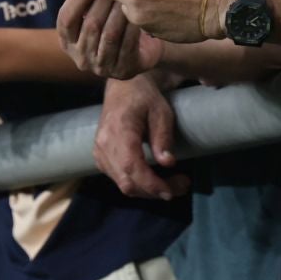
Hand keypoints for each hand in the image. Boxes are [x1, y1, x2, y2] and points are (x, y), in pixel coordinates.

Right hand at [57, 0, 161, 78]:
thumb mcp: (93, 15)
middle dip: (102, 0)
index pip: (65, 20)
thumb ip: (80, 1)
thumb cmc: (111, 28)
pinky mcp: (123, 69)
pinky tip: (137, 10)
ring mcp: (102, 67)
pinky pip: (127, 43)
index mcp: (68, 43)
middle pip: (90, 25)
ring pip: (109, 34)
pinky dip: (132, 25)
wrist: (139, 53)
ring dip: (117, 11)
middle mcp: (81, 58)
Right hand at [92, 75, 189, 199]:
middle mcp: (104, 145)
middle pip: (127, 181)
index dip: (151, 184)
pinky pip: (118, 179)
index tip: (171, 191)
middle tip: (181, 187)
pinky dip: (137, 184)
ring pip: (122, 184)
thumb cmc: (143, 97)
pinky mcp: (100, 157)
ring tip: (171, 185)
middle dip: (154, 191)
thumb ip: (163, 137)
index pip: (132, 166)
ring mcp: (99, 152)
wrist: (122, 87)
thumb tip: (168, 163)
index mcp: (118, 131)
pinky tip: (153, 180)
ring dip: (148, 191)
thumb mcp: (161, 112)